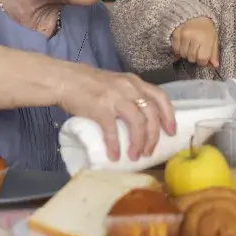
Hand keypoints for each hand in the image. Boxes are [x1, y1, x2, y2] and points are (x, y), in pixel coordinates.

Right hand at [56, 63, 176, 162]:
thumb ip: (128, 94)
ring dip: (138, 142)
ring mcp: (115, 98)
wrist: (64, 80)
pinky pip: (112, 130)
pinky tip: (114, 156)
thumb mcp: (116, 83)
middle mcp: (129, 88)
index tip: (171, 132)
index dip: (168, 116)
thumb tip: (139, 117)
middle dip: (153, 136)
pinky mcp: (100, 108)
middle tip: (149, 151)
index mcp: (135, 82)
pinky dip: (115, 145)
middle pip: (151, 114)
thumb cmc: (89, 84)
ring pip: (137, 122)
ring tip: (135, 156)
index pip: (160, 98)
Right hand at [171, 17, 219, 67]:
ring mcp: (184, 35)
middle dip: (194, 57)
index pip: (202, 59)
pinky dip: (179, 50)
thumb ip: (214, 53)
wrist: (195, 14)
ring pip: (183, 55)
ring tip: (190, 47)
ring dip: (186, 54)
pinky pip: (175, 49)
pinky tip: (183, 45)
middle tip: (196, 50)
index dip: (202, 61)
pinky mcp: (176, 34)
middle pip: (191, 58)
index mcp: (206, 39)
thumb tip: (215, 66)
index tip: (203, 58)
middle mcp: (195, 37)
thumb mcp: (214, 39)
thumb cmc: (206, 28)